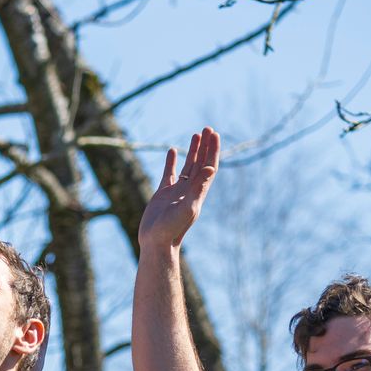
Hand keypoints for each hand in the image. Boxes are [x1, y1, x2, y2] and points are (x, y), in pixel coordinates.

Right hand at [138, 127, 218, 252]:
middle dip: (205, 146)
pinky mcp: (163, 193)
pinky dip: (171, 161)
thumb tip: (210, 168)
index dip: (213, 150)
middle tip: (207, 128)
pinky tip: (172, 150)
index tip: (214, 134)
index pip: (209, 166)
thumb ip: (198, 188)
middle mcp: (190, 189)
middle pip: (201, 163)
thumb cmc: (172, 228)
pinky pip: (169, 173)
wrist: (156, 242)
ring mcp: (176, 191)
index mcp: (198, 192)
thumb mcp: (187, 207)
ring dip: (192, 150)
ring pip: (187, 165)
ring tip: (196, 135)